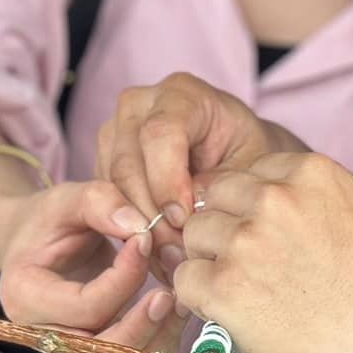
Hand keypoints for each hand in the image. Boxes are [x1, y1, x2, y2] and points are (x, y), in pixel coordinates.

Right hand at [0, 179, 183, 352]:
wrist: (41, 242)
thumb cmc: (50, 221)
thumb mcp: (68, 198)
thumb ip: (100, 203)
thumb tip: (140, 227)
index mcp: (24, 297)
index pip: (83, 307)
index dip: (124, 278)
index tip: (145, 240)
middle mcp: (43, 336)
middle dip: (141, 327)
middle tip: (170, 293)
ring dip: (157, 342)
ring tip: (177, 301)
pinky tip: (173, 315)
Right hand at [95, 74, 302, 275]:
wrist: (234, 152)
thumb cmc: (246, 154)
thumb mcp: (248, 167)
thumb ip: (217, 186)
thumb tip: (183, 216)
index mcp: (181, 94)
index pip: (160, 133)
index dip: (168, 181)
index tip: (185, 218)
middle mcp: (139, 105)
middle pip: (128, 165)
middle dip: (151, 215)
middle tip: (177, 252)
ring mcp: (115, 131)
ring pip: (111, 187)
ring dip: (139, 228)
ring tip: (171, 258)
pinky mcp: (104, 160)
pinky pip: (106, 200)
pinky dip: (130, 230)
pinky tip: (158, 253)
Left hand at [173, 152, 352, 352]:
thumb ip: (316, 194)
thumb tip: (278, 188)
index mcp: (309, 173)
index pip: (247, 174)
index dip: (249, 209)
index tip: (266, 239)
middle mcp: (274, 199)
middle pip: (214, 198)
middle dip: (224, 229)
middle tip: (248, 267)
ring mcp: (247, 242)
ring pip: (193, 236)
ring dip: (208, 262)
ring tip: (242, 290)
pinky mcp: (225, 287)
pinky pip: (185, 280)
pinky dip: (199, 299)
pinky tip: (229, 312)